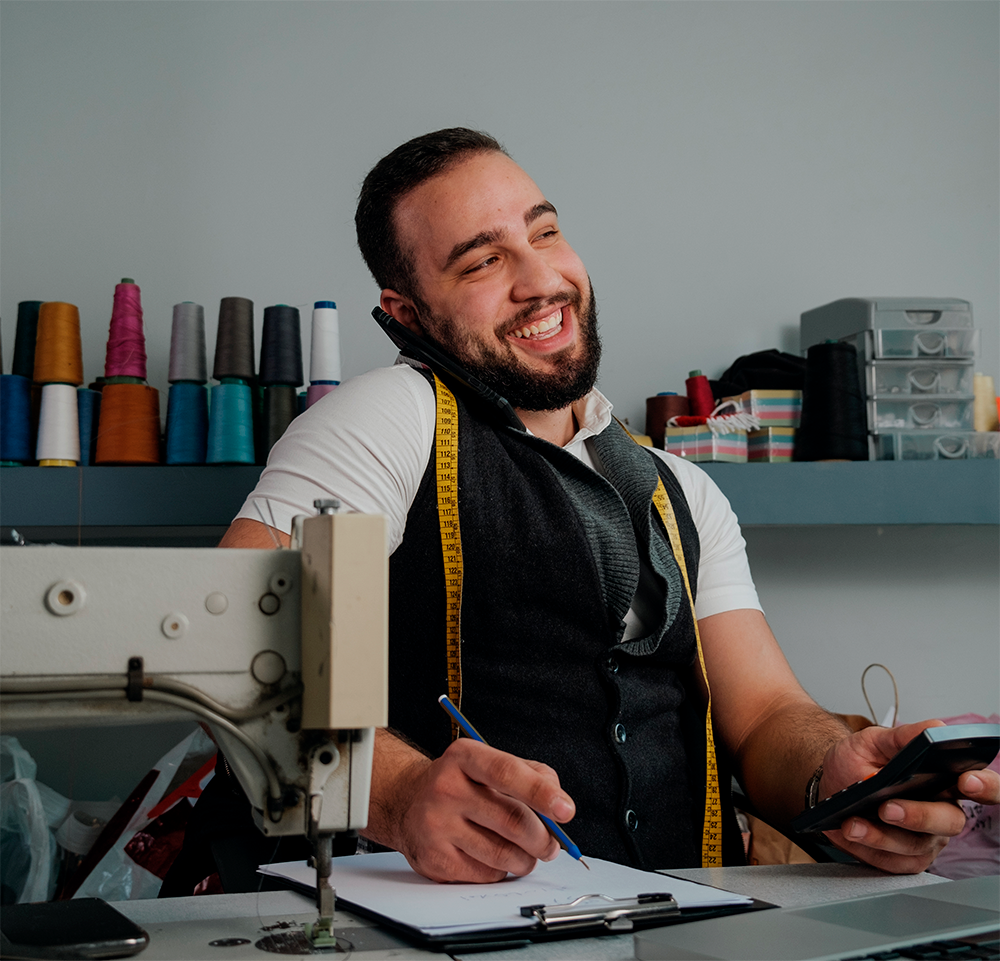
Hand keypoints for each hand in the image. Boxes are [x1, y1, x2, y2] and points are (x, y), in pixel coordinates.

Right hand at [378, 737, 574, 882]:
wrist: (409, 802)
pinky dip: (502, 870)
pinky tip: (493, 856)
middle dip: (543, 839)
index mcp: (464, 757)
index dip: (541, 793)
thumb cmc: (462, 783)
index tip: (566, 810)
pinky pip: (487, 874)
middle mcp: (446, 788)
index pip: (507, 773)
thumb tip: (559, 805)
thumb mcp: (490, 763)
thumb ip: (531, 774)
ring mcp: (436, 825)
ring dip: (526, 859)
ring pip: (504, 854)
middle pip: (512, 821)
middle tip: (550, 844)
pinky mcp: (434, 859)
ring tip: (524, 852)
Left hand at [817, 719, 999, 873]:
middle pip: (950, 821)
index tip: (967, 780)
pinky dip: (868, 849)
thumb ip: (902, 737)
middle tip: (887, 807)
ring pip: (916, 845)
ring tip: (853, 823)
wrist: (830, 783)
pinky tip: (851, 833)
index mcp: (945, 779)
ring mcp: (927, 838)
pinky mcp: (906, 859)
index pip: (980, 785)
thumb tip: (934, 729)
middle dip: (919, 815)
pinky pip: (893, 862)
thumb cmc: (857, 761)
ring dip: (881, 836)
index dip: (984, 785)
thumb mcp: (873, 742)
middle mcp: (943, 811)